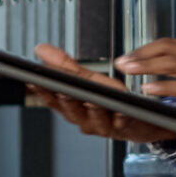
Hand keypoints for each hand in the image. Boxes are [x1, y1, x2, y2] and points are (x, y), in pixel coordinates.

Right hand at [30, 44, 175, 144]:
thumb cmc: (111, 101)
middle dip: (66, 101)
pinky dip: (120, 116)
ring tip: (90, 99)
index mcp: (71, 108)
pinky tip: (121, 109)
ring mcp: (103, 126)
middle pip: (71, 111)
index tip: (33, 80)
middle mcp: (83, 120)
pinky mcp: (125, 127)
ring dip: (92, 109)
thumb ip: (65, 66)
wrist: (142, 121)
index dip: (42, 91)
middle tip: (61, 89)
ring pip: (95, 119)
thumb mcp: (88, 80)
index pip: (52, 99)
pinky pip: (122, 122)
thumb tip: (39, 49)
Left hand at [115, 39, 175, 130]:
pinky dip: (159, 87)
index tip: (136, 55)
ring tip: (126, 70)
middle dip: (140, 53)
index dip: (150, 49)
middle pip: (165, 47)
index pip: (172, 43)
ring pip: (167, 62)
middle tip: (121, 61)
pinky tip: (146, 90)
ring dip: (143, 65)